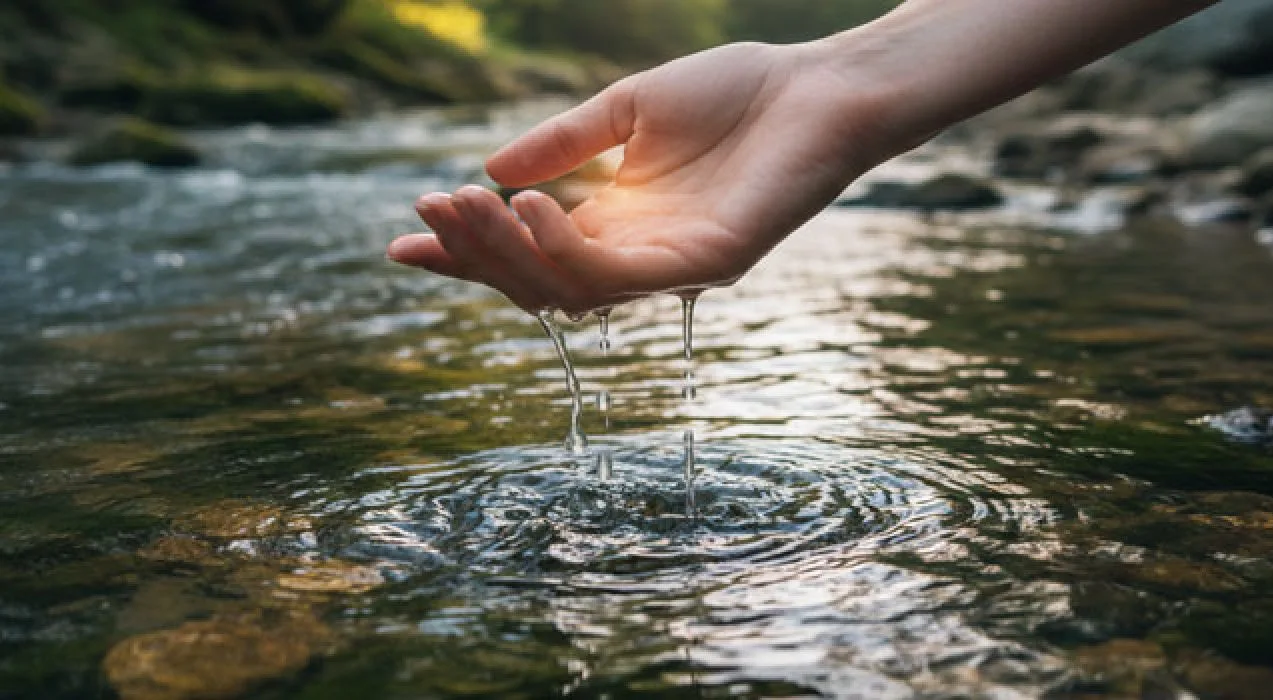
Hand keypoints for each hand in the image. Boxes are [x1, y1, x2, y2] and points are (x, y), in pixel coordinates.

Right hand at [388, 41, 898, 313]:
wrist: (819, 86)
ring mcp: (672, 269)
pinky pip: (621, 275)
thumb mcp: (627, 111)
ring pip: (569, 289)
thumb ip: (563, 143)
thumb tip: (491, 168)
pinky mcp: (708, 266)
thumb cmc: (736, 93)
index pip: (528, 254)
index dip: (466, 252)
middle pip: (537, 283)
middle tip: (429, 210)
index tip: (406, 240)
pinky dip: (567, 248)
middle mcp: (638, 258)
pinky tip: (530, 207)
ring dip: (507, 252)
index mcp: (617, 225)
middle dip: (475, 253)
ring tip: (466, 203)